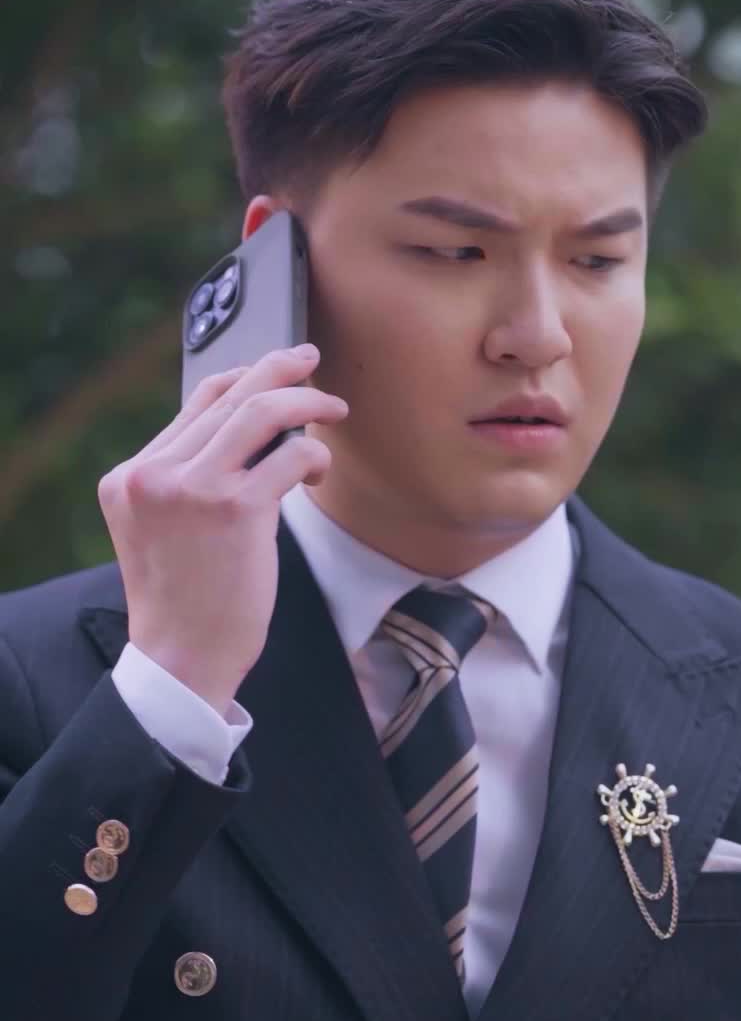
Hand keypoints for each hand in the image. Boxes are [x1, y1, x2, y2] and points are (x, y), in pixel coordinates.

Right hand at [97, 344, 347, 715]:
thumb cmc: (186, 601)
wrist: (183, 659)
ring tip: (334, 409)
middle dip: (280, 372)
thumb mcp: (161, 531)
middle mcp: (153, 475)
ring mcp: (192, 489)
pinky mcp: (236, 510)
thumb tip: (248, 428)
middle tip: (312, 361)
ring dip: (306, 402)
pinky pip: (289, 456)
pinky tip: (318, 469)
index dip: (242, 378)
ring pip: (261, 412)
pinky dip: (312, 455)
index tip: (276, 369)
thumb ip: (185, 480)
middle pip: (228, 396)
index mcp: (128, 477)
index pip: (194, 404)